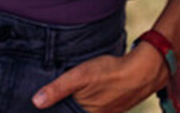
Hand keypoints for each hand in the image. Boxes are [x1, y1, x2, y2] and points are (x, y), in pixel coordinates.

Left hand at [31, 45, 170, 112]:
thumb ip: (58, 89)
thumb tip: (36, 102)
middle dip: (65, 107)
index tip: (44, 108)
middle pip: (74, 112)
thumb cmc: (110, 73)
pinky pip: (95, 108)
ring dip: (77, 105)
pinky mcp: (112, 108)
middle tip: (56, 99)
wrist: (143, 71)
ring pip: (84, 111)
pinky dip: (88, 104)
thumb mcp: (80, 76)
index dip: (54, 110)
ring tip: (69, 96)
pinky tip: (88, 94)